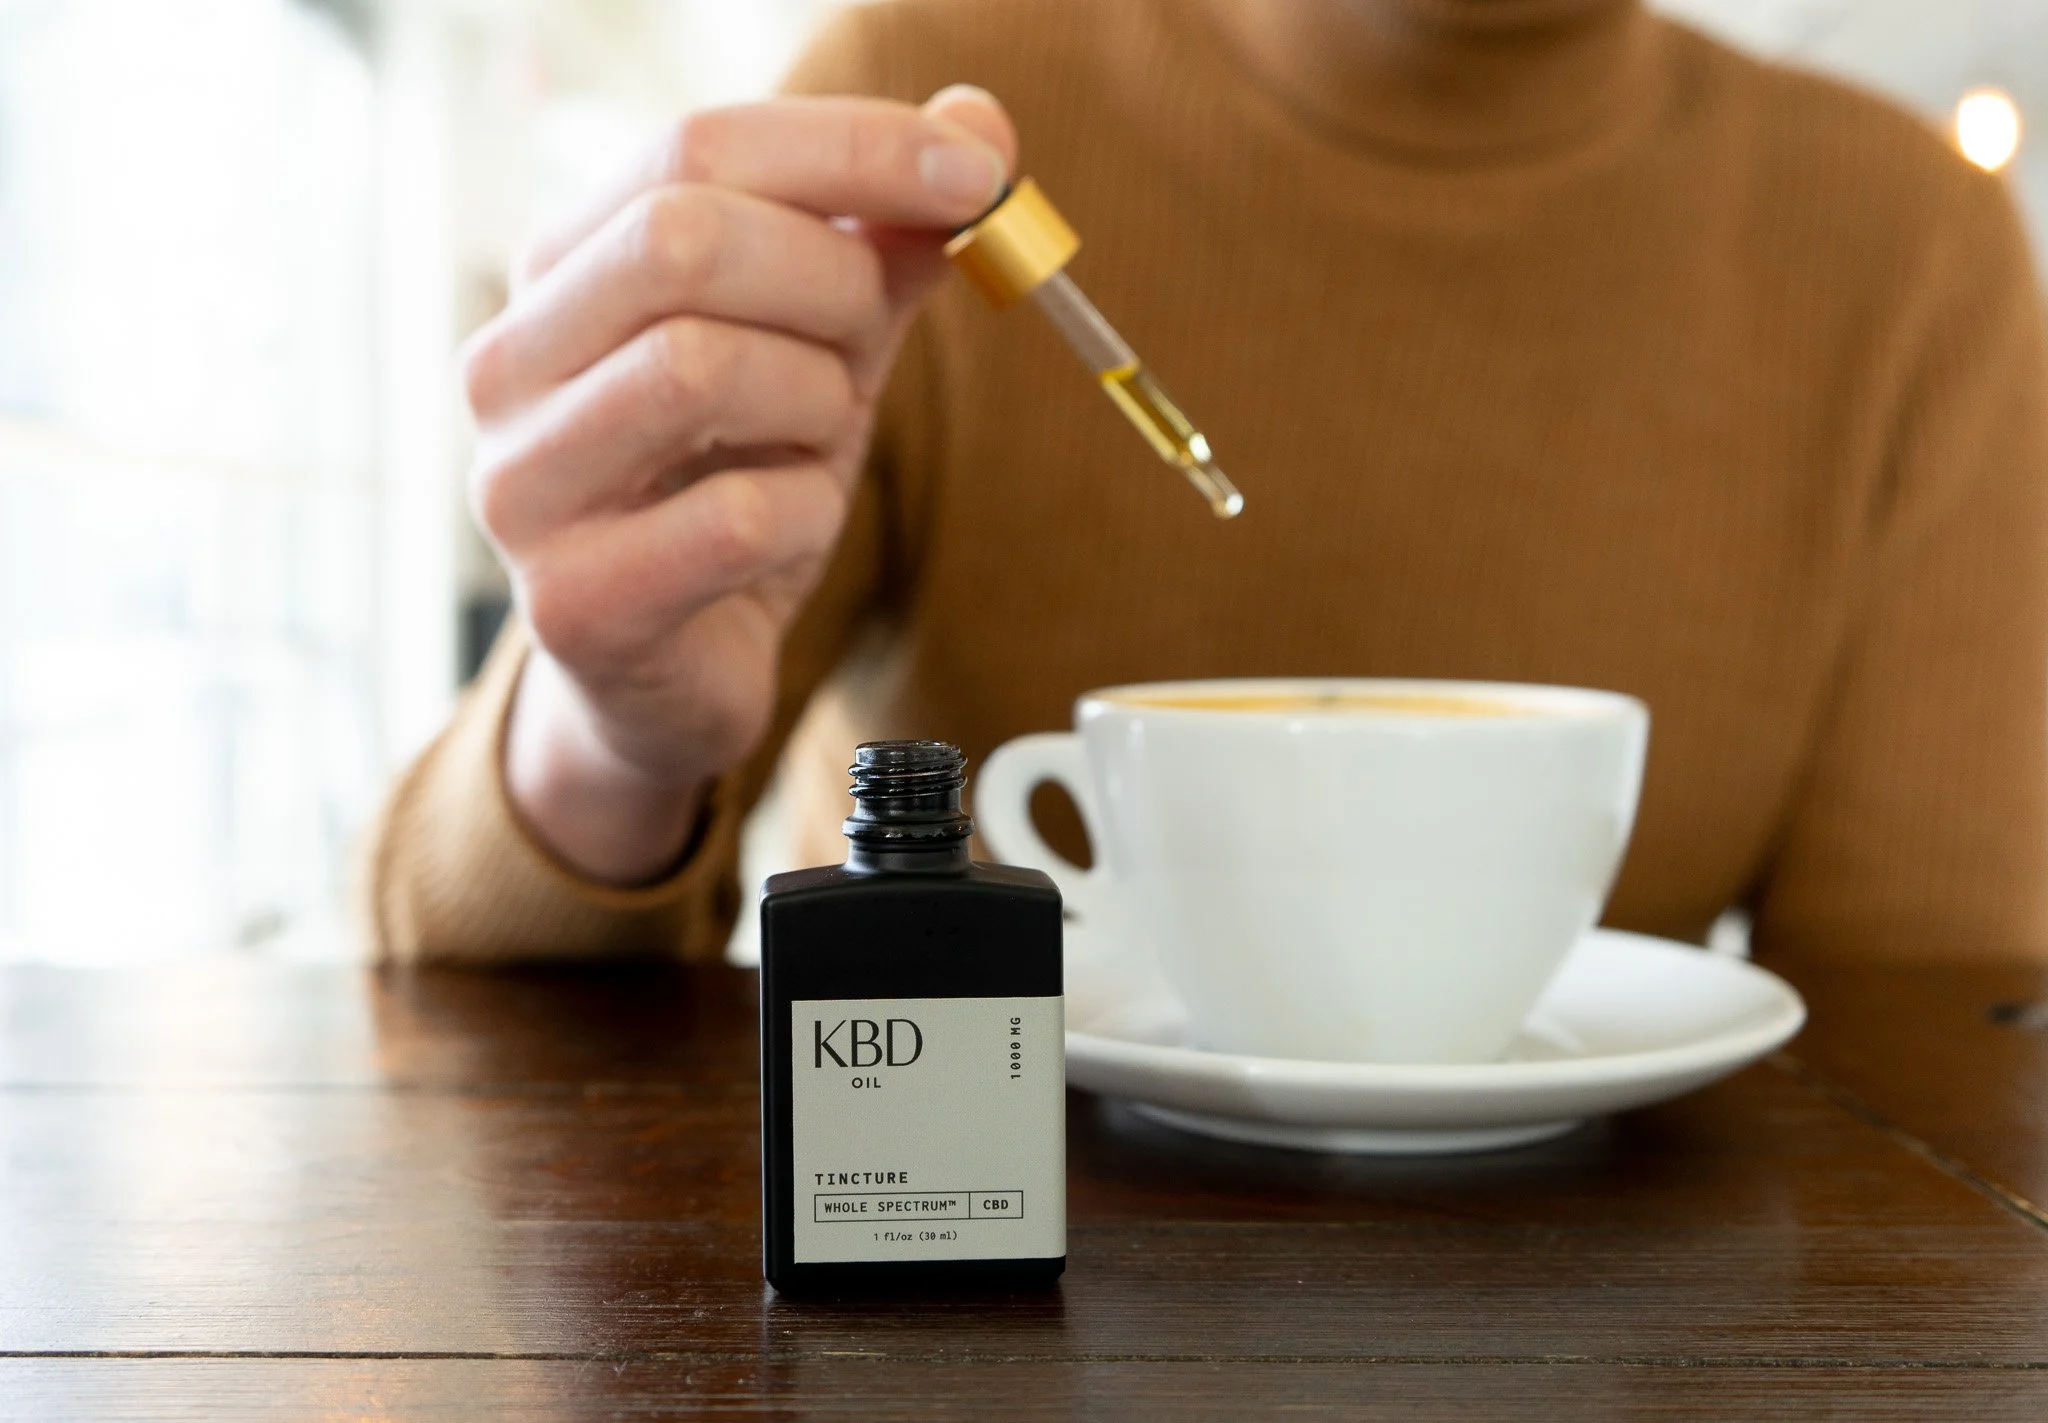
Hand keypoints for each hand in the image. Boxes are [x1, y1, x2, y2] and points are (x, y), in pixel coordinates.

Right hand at [462, 88, 1015, 882]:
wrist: (669, 676)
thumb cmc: (734, 490)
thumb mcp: (820, 351)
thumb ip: (883, 247)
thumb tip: (980, 124)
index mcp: (563, 270)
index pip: (693, 147)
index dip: (852, 147)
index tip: (977, 171)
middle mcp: (510, 362)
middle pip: (678, 239)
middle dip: (827, 280)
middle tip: (869, 336)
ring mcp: (524, 484)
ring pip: (699, 369)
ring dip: (814, 402)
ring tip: (812, 444)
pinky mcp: (573, 600)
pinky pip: (736, 517)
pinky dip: (805, 514)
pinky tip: (787, 531)